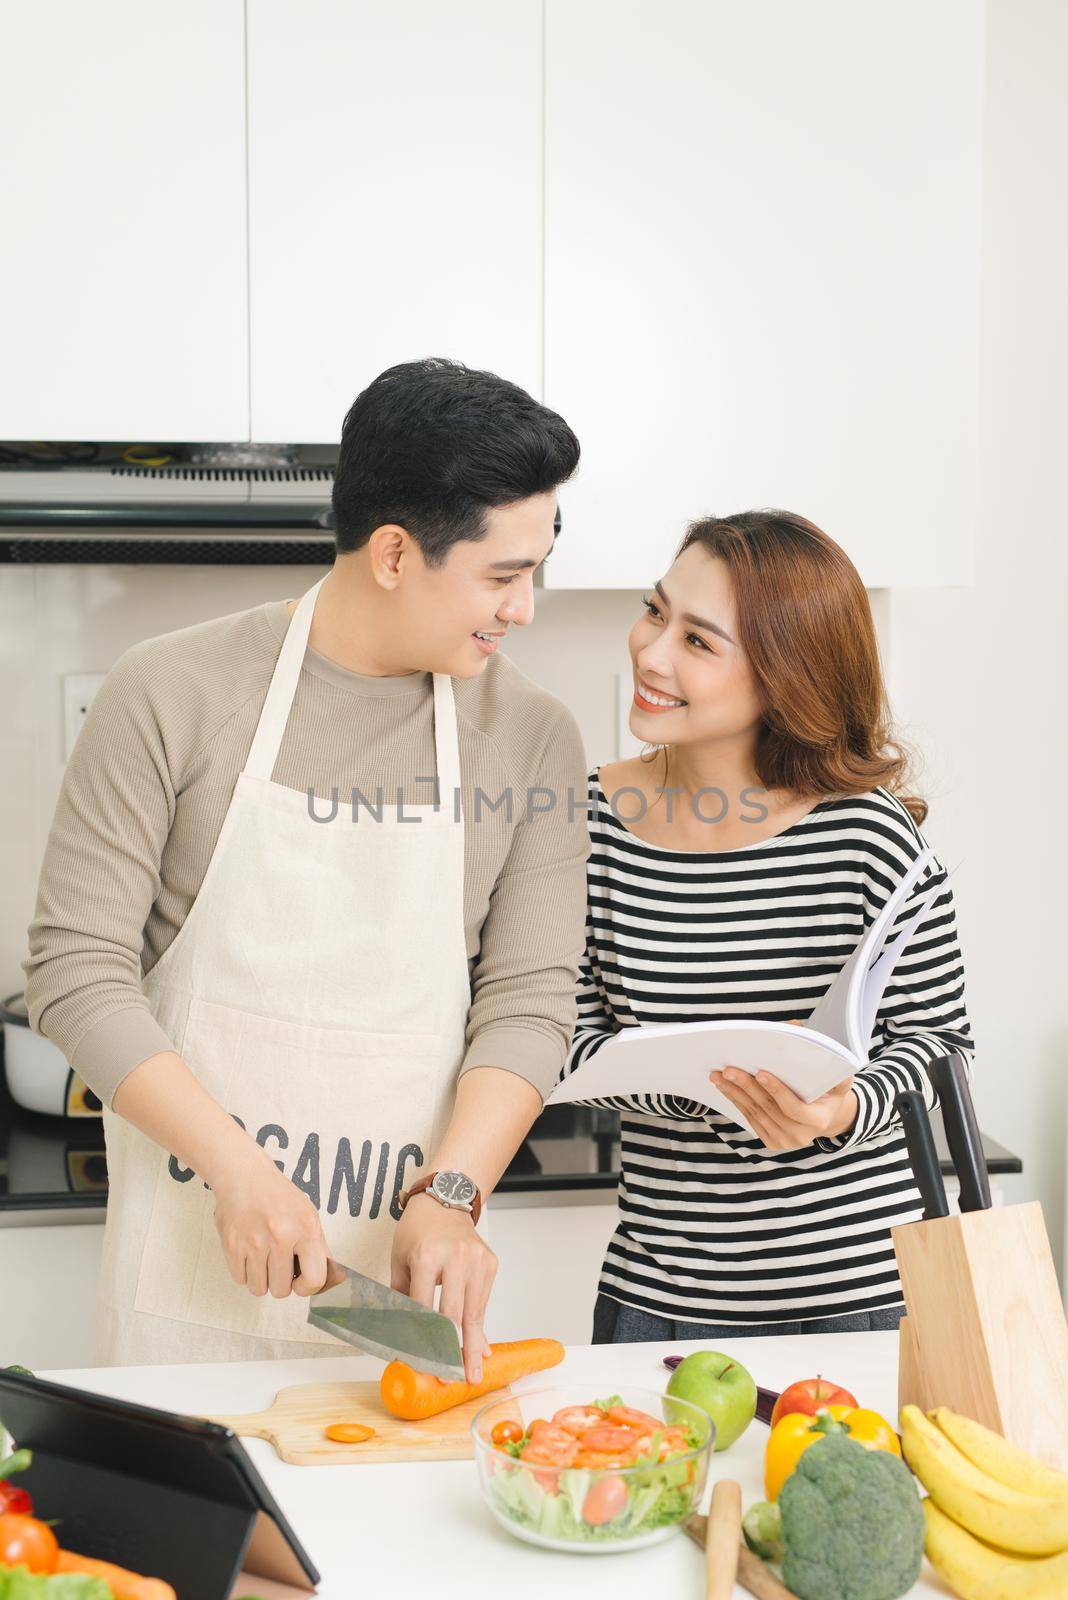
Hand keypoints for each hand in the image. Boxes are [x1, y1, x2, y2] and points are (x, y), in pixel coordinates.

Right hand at [210, 1141, 344, 1298]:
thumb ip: (320, 1248)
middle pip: (282, 1291)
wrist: (245, 1175)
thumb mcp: (309, 1215)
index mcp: (306, 1228)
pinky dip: (245, 1272)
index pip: (314, 1280)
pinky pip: (240, 1279)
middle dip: (281, 1282)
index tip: (300, 1280)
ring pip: (259, 1288)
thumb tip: (334, 1279)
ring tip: (264, 1258)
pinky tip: (249, 1253)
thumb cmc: (279, 1196)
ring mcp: (254, 1242)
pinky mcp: (232, 1246)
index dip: (307, 1287)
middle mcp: (281, 1236)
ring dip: (262, 1279)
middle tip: (279, 1263)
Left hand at [391, 1194, 497, 1383]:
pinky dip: (479, 1325)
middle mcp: (454, 1258)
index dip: (422, 1339)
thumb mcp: (399, 1259)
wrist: (446, 1199)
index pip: (424, 1310)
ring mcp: (476, 1260)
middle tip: (451, 1379)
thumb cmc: (417, 1231)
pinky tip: (480, 1347)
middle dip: (452, 1352)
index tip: (421, 1363)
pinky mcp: (490, 1263)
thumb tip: (403, 1334)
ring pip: (473, 1313)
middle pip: (454, 1316)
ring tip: (472, 1374)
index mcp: (426, 1257)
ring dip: (472, 1347)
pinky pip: (482, 1301)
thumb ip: (402, 1297)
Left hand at [709, 1066, 858, 1150]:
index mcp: (819, 1120)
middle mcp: (800, 1135)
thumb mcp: (837, 1076)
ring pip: (755, 1113)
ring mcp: (784, 1141)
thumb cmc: (829, 1090)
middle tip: (728, 1069)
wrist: (826, 1116)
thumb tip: (795, 1028)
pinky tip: (724, 1086)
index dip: (777, 1091)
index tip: (760, 1072)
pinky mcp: (771, 1141)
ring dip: (734, 1093)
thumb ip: (826, 1057)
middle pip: (768, 1109)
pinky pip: (750, 1119)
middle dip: (746, 1087)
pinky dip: (736, 1101)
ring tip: (719, 1075)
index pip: (794, 1108)